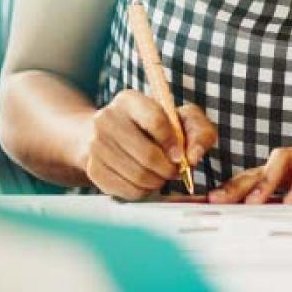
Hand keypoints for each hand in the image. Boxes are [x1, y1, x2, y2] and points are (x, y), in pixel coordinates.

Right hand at [79, 90, 217, 200]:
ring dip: (157, 181)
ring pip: (139, 175)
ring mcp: (96, 145)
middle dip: (169, 169)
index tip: (180, 155)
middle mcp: (106, 119)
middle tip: (174, 171)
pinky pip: (127, 190)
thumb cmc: (153, 127)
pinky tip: (145, 181)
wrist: (108, 136)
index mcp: (128, 100)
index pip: (155, 121)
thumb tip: (192, 157)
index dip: (174, 143)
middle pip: (147, 154)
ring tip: (160, 175)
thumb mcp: (180, 119)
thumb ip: (199, 132)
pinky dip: (143, 191)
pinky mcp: (93, 169)